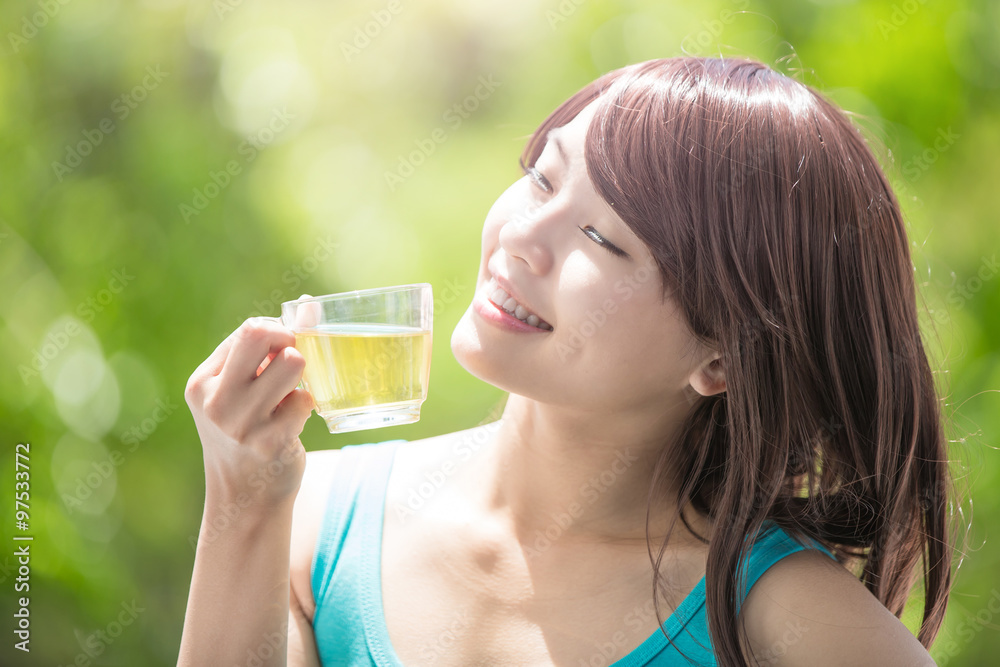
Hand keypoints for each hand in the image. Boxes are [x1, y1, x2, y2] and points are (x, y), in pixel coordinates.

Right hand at [184, 312, 315, 510]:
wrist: (246, 498)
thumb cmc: (248, 434)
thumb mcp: (243, 391)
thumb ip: (267, 351)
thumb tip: (308, 303)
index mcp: (203, 382)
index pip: (248, 330)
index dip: (277, 335)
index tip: (281, 355)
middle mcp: (216, 400)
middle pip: (261, 333)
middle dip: (289, 341)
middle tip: (291, 366)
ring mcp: (242, 422)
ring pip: (292, 362)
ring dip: (301, 376)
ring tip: (290, 395)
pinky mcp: (270, 441)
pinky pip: (305, 400)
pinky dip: (307, 406)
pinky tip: (293, 423)